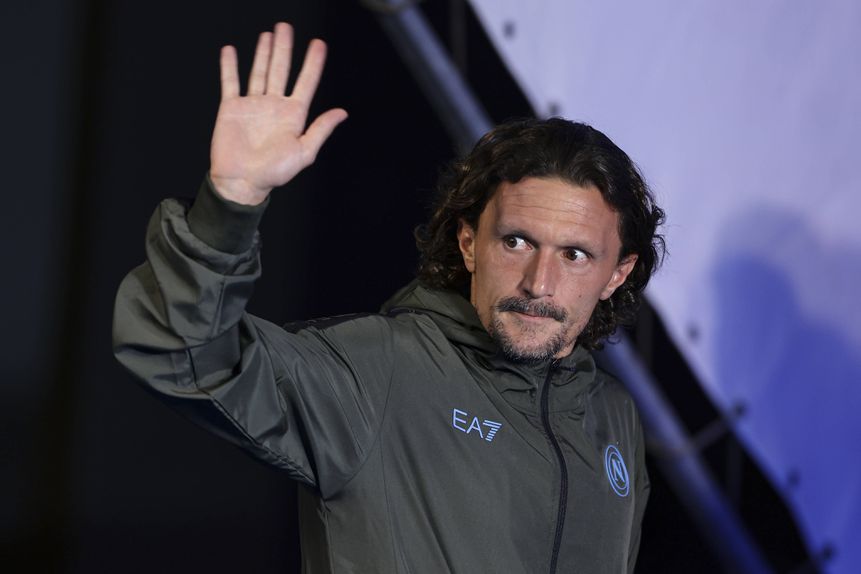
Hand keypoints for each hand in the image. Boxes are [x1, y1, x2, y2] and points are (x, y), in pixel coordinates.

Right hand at [210, 22, 347, 204]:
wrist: (241, 182)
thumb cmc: (273, 173)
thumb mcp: (303, 152)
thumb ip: (321, 130)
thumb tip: (342, 112)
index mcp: (293, 115)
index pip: (306, 83)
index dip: (313, 63)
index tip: (319, 44)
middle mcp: (273, 106)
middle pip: (281, 70)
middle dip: (285, 49)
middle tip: (286, 27)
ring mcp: (253, 105)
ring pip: (259, 72)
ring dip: (264, 53)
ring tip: (269, 34)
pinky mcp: (231, 108)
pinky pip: (230, 83)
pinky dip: (229, 67)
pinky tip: (230, 51)